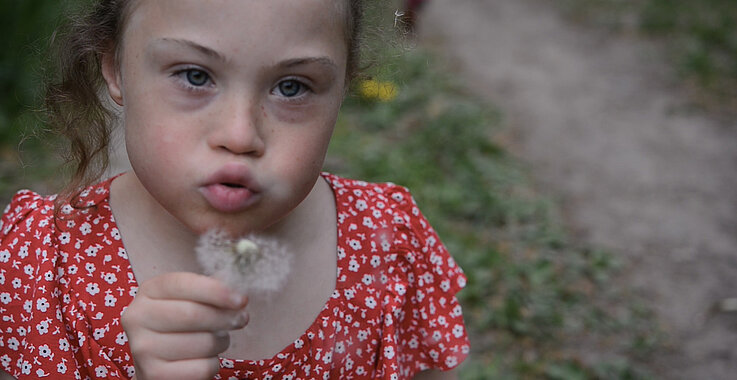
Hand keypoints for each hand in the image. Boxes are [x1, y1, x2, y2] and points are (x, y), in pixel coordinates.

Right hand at [122, 272, 247, 379]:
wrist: (158, 363)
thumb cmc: (179, 325)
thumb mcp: (187, 300)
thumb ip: (208, 290)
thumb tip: (235, 290)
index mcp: (148, 291)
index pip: (182, 284)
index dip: (215, 291)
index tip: (241, 299)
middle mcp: (138, 318)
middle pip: (193, 314)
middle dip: (225, 317)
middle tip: (241, 319)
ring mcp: (143, 349)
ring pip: (203, 342)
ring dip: (221, 342)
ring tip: (216, 340)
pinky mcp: (154, 375)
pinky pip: (202, 367)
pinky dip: (212, 364)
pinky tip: (203, 359)